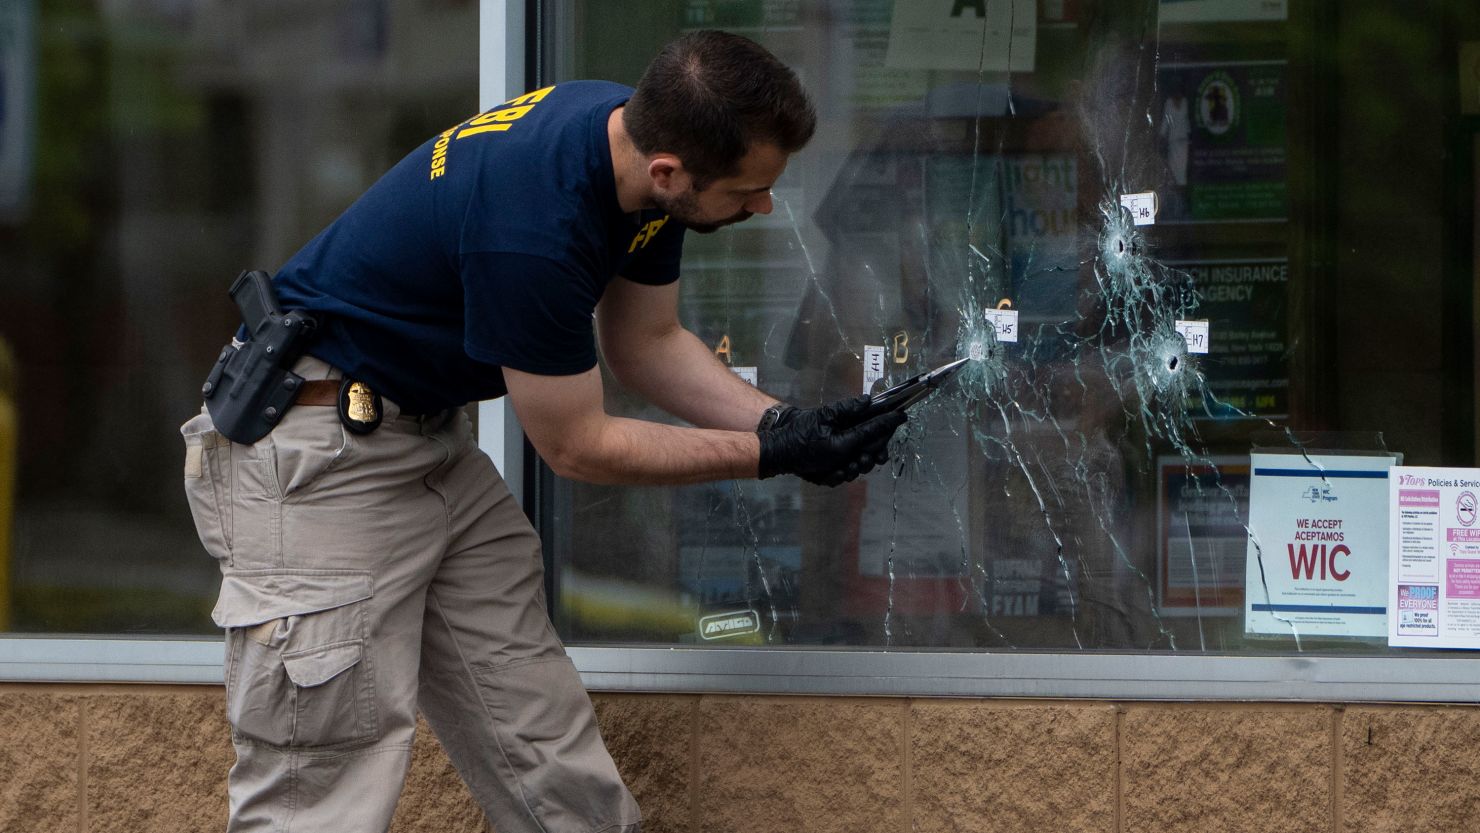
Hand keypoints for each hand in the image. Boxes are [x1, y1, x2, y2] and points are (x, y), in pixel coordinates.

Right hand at [756, 395, 906, 485]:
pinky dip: (858, 462)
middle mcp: (843, 462)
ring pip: (866, 464)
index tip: (901, 415)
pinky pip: (853, 471)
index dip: (888, 422)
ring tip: (875, 441)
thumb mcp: (822, 414)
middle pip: (873, 450)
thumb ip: (846, 408)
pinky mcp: (833, 478)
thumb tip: (867, 401)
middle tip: (890, 425)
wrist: (778, 450)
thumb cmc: (798, 431)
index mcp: (841, 446)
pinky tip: (858, 453)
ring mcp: (838, 472)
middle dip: (884, 437)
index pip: (872, 432)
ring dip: (872, 452)